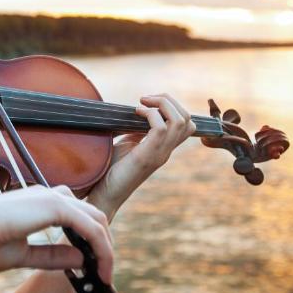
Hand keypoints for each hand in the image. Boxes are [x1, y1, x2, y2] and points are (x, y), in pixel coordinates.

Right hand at [0, 185, 113, 283]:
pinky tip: (101, 268)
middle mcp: (47, 196)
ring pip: (96, 220)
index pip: (75, 218)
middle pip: (92, 216)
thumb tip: (80, 259)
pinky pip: (91, 229)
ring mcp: (52, 198)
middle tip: (104, 272)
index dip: (89, 242)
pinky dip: (102, 249)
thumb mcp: (21, 255)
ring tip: (105, 274)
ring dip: (106, 248)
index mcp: (37, 203)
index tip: (93, 267)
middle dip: (103, 245)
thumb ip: (50, 256)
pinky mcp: (54, 207)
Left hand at [86, 93, 194, 219]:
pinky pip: (161, 128)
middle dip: (169, 100)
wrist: (104, 194)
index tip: (150, 102)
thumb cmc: (111, 169)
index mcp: (163, 148)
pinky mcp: (147, 156)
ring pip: (179, 121)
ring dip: (162, 104)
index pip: (187, 124)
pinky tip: (135, 112)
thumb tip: (140, 112)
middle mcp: (166, 151)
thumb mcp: (128, 144)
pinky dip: (150, 114)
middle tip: (146, 99)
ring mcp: (159, 154)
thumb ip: (138, 131)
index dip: (173, 106)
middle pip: (187, 119)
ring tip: (142, 102)